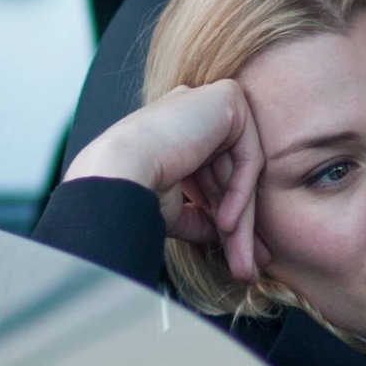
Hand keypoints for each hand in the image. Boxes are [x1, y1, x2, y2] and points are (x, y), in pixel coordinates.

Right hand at [64, 79, 261, 279]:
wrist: (117, 173)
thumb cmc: (131, 190)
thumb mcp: (174, 209)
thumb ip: (202, 215)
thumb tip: (228, 234)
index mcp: (177, 130)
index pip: (212, 175)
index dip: (226, 215)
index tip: (239, 254)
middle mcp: (194, 113)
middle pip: (230, 176)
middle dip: (241, 225)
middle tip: (249, 266)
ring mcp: (211, 103)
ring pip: (242, 172)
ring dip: (242, 221)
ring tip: (242, 260)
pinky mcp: (227, 99)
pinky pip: (249, 154)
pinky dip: (241, 192)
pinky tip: (227, 223)